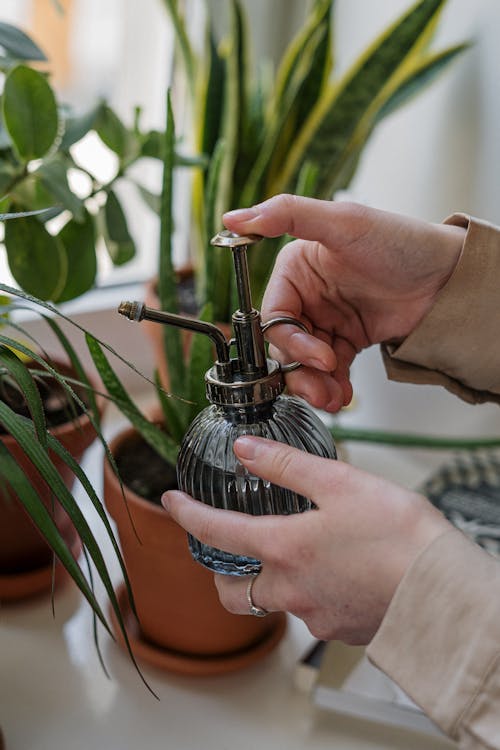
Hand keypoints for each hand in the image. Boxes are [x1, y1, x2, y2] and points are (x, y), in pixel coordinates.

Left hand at [162, 436, 450, 643]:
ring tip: (302, 552)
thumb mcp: (338, 482)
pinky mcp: (341, 630)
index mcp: (283, 549)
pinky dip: (313, 592)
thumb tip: (245, 449)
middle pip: (234, 592)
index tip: (171, 502)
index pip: (216, 532)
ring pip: (277, 602)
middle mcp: (291, 590)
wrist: (441, 586)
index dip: (186, 514)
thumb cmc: (398, 534)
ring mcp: (315, 616)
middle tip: (233, 550)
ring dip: (276, 580)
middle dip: (224, 574)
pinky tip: (339, 571)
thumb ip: (284, 464)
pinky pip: (312, 613)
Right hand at [224, 195, 464, 411]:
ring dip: (314, 384)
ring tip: (333, 397)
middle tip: (321, 387)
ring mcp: (328, 320)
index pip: (273, 314)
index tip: (316, 355)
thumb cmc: (399, 242)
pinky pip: (329, 370)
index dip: (289, 340)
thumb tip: (233, 218)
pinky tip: (343, 394)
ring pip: (303, 362)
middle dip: (300, 370)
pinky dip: (333, 385)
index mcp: (296, 269)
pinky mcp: (348, 340)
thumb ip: (287, 215)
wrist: (448, 278)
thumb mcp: (342, 222)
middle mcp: (308, 295)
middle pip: (284, 344)